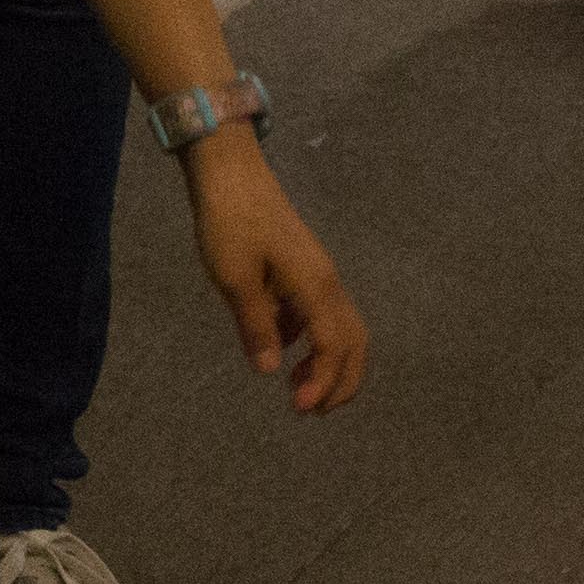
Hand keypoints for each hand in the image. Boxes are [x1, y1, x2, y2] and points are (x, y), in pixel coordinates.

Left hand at [185, 136, 368, 411]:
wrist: (231, 172)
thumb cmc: (229, 222)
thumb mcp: (234, 279)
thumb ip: (255, 325)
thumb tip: (271, 371)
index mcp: (315, 288)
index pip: (334, 349)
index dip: (323, 384)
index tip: (298, 409)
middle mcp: (328, 283)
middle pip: (354, 343)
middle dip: (341, 382)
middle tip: (312, 411)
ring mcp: (319, 273)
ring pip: (342, 329)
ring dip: (328, 363)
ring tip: (298, 388)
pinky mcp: (305, 266)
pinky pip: (320, 313)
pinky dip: (310, 339)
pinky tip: (281, 347)